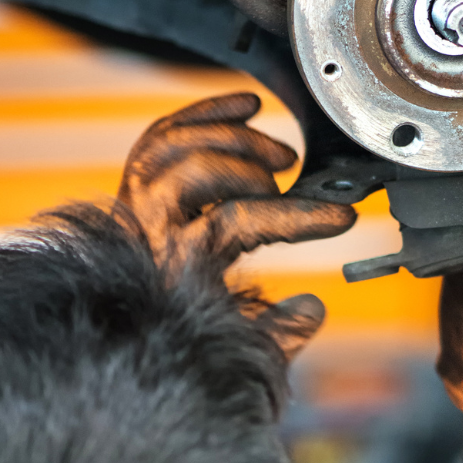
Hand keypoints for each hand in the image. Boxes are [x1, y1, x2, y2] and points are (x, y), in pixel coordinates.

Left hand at [118, 91, 355, 359]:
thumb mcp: (234, 355)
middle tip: (290, 177)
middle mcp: (146, 230)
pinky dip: (206, 114)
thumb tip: (312, 308)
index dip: (296, 215)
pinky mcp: (135, 186)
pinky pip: (163, 134)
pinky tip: (248, 106)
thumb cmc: (177, 350)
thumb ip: (275, 336)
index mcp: (176, 268)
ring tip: (279, 154)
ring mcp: (134, 204)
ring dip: (233, 138)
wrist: (122, 348)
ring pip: (175, 143)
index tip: (341, 216)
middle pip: (196, 170)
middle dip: (252, 168)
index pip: (238, 222)